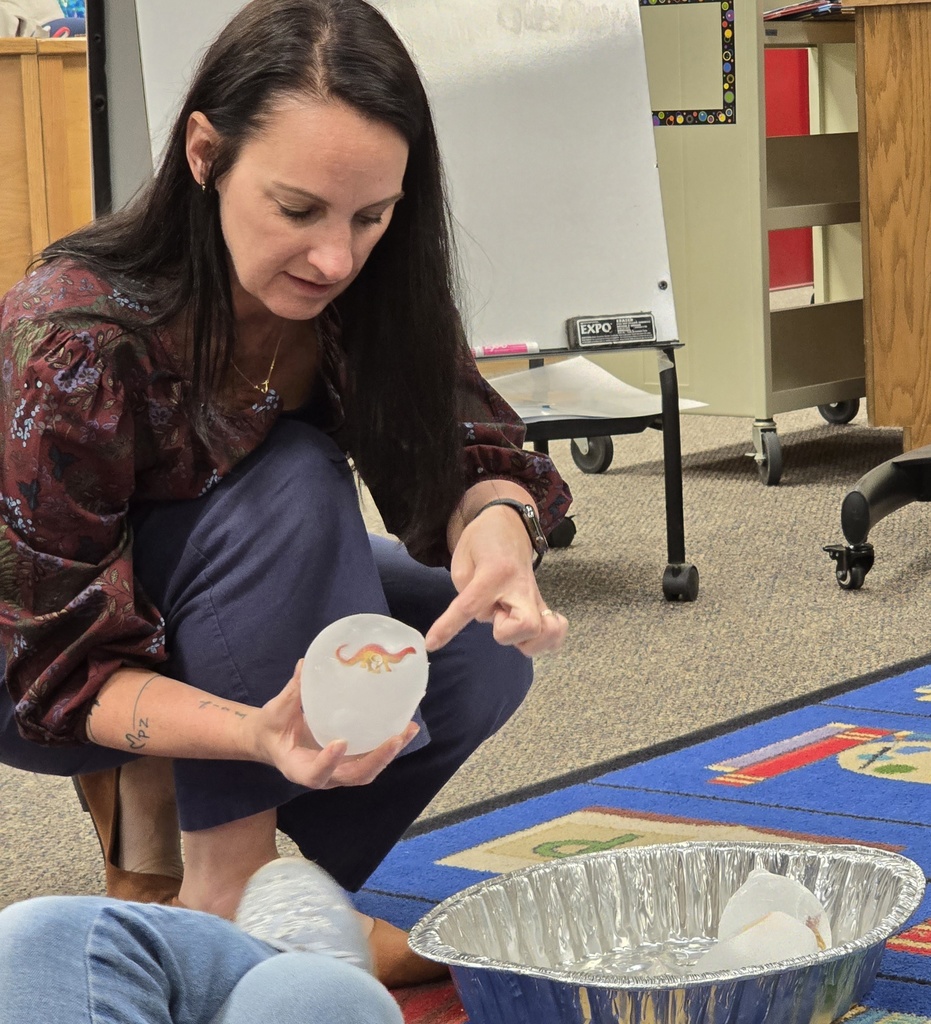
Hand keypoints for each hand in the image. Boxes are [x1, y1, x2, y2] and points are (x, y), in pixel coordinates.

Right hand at [249, 662, 419, 788]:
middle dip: (377, 759)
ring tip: (408, 730)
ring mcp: (339, 770)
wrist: (273, 741)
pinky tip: (405, 727)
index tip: (339, 742)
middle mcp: (324, 776)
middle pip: (353, 776)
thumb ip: (292, 692)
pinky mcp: (350, 760)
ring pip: (368, 770)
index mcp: (298, 768)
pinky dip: (389, 745)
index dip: (328, 762)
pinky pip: (372, 757)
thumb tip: (305, 664)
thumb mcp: (276, 711)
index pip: (315, 774)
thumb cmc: (273, 727)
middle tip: (395, 738)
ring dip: (390, 753)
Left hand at [425, 504, 567, 653]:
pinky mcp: (542, 603)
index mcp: (495, 572)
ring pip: (545, 634)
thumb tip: (481, 615)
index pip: (471, 606)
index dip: (449, 627)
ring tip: (511, 624)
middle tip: (497, 615)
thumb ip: (466, 592)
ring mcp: (535, 596)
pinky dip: (546, 641)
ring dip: (526, 641)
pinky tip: (529, 636)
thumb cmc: (482, 540)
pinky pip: (555, 631)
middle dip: (507, 634)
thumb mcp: (462, 558)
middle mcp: (520, 586)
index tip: (432, 643)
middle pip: (526, 626)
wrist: (510, 523)